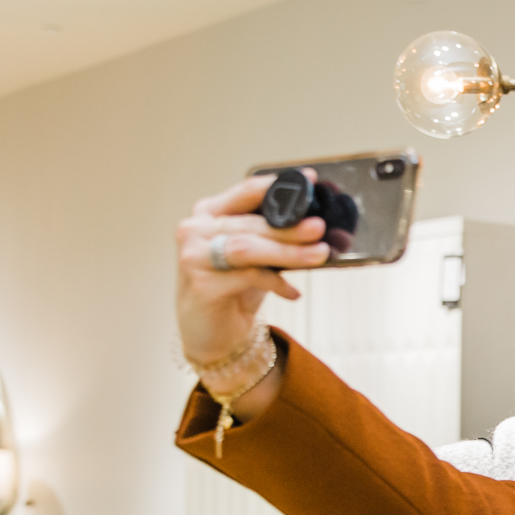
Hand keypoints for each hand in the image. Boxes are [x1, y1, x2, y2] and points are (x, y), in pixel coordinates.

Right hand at [176, 175, 329, 413]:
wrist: (213, 334)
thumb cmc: (235, 289)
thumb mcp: (257, 257)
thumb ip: (276, 237)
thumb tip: (320, 227)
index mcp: (210, 213)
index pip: (246, 191)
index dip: (277, 185)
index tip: (310, 181)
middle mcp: (196, 230)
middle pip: (250, 222)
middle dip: (290, 227)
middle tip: (319, 229)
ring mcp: (194, 257)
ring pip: (247, 247)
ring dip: (287, 252)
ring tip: (318, 255)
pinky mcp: (201, 285)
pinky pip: (247, 277)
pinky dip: (275, 283)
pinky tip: (292, 292)